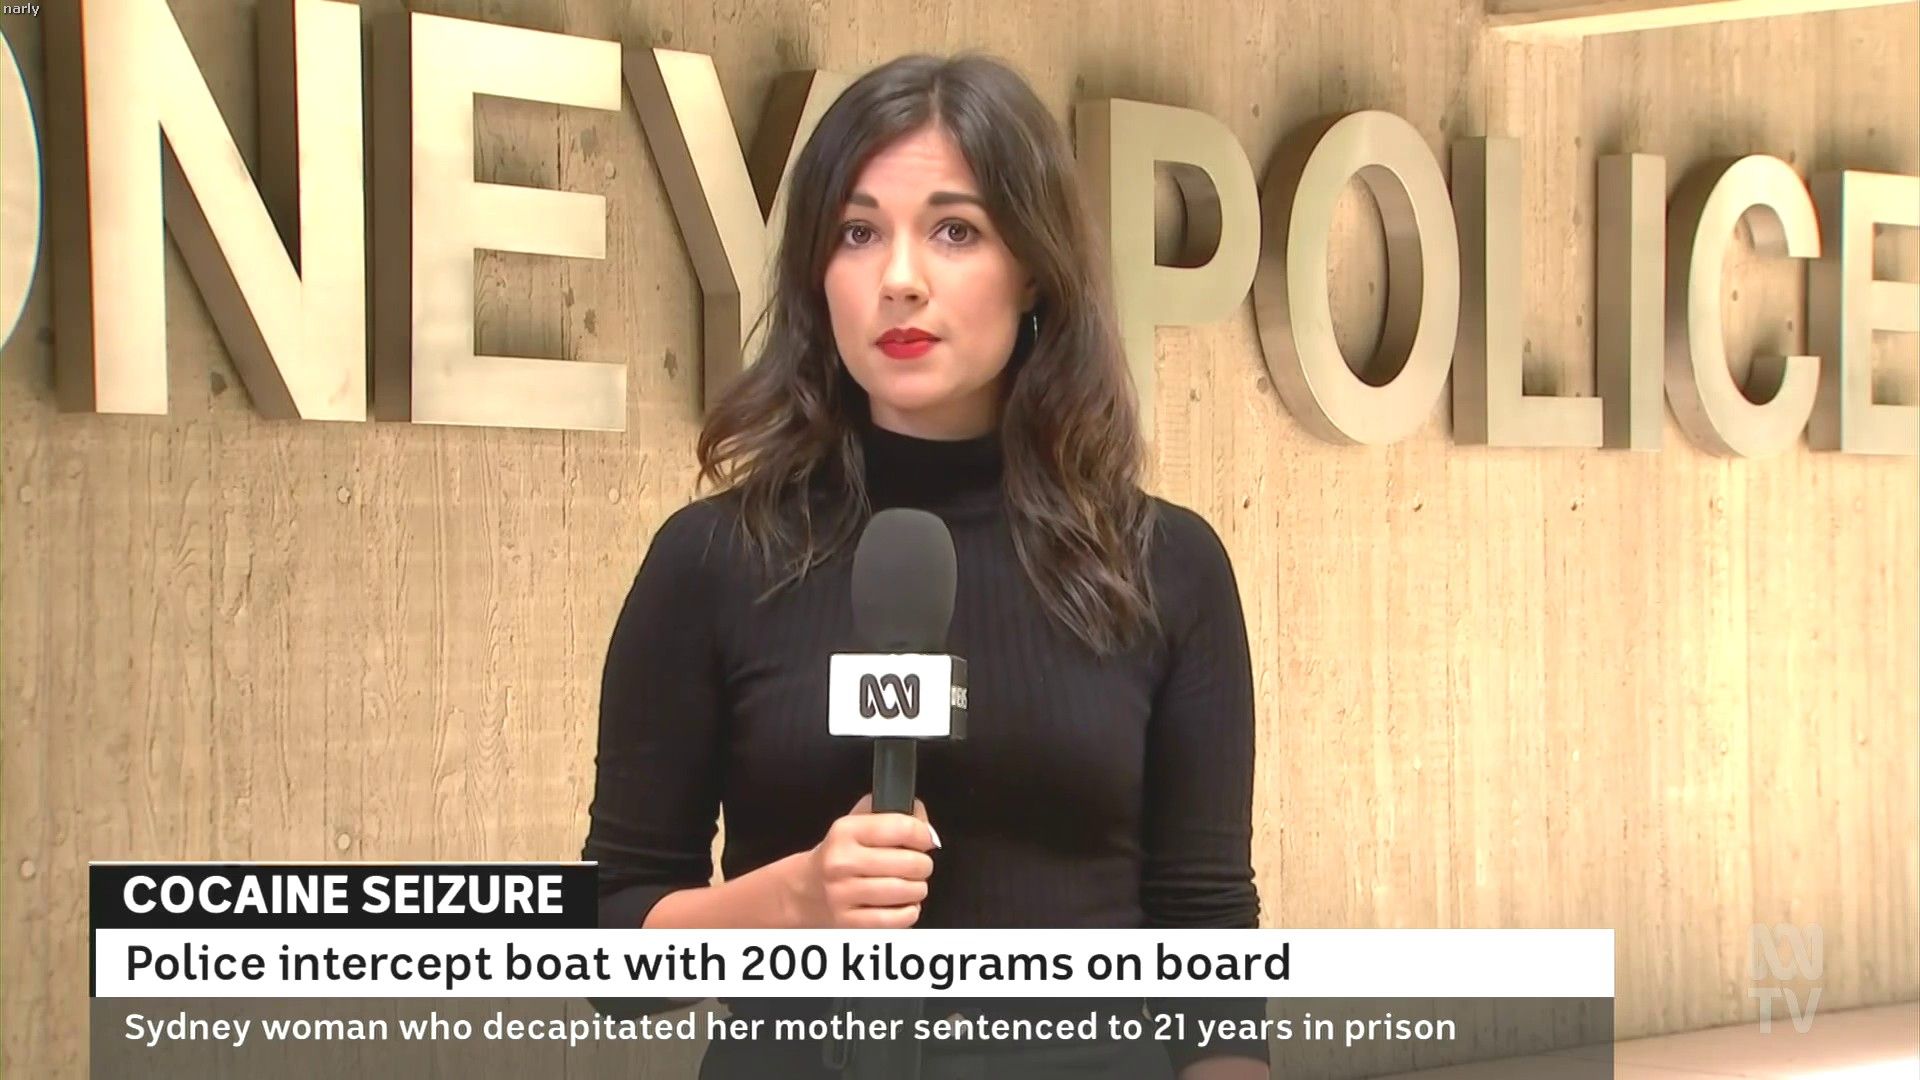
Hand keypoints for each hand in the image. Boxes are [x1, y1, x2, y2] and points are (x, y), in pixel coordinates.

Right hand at [782, 793, 938, 927]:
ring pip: (907, 891)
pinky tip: (903, 903)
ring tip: (910, 884)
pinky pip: (898, 919)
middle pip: (910, 863)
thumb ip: (897, 815)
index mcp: (845, 831)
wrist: (806, 890)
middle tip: (918, 865)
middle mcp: (841, 862)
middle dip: (923, 864)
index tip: (925, 839)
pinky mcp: (850, 923)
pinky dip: (910, 911)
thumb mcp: (860, 821)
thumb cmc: (842, 853)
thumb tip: (928, 833)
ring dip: (918, 888)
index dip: (923, 834)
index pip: (902, 828)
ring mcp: (844, 895)